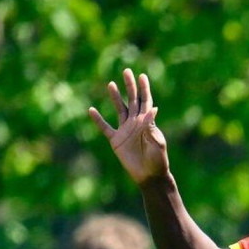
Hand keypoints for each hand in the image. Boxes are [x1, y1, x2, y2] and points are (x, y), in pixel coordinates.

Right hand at [87, 68, 170, 185]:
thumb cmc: (158, 161)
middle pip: (132, 101)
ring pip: (119, 109)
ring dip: (115, 97)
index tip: (142, 76)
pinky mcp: (116, 141)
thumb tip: (153, 108)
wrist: (149, 176)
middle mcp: (136, 123)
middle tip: (127, 71)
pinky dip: (98, 120)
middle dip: (130, 86)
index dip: (144, 89)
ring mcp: (125, 131)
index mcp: (147, 123)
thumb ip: (152, 127)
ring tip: (111, 84)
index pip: (145, 101)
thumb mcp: (157, 143)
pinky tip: (91, 110)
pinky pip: (105, 128)